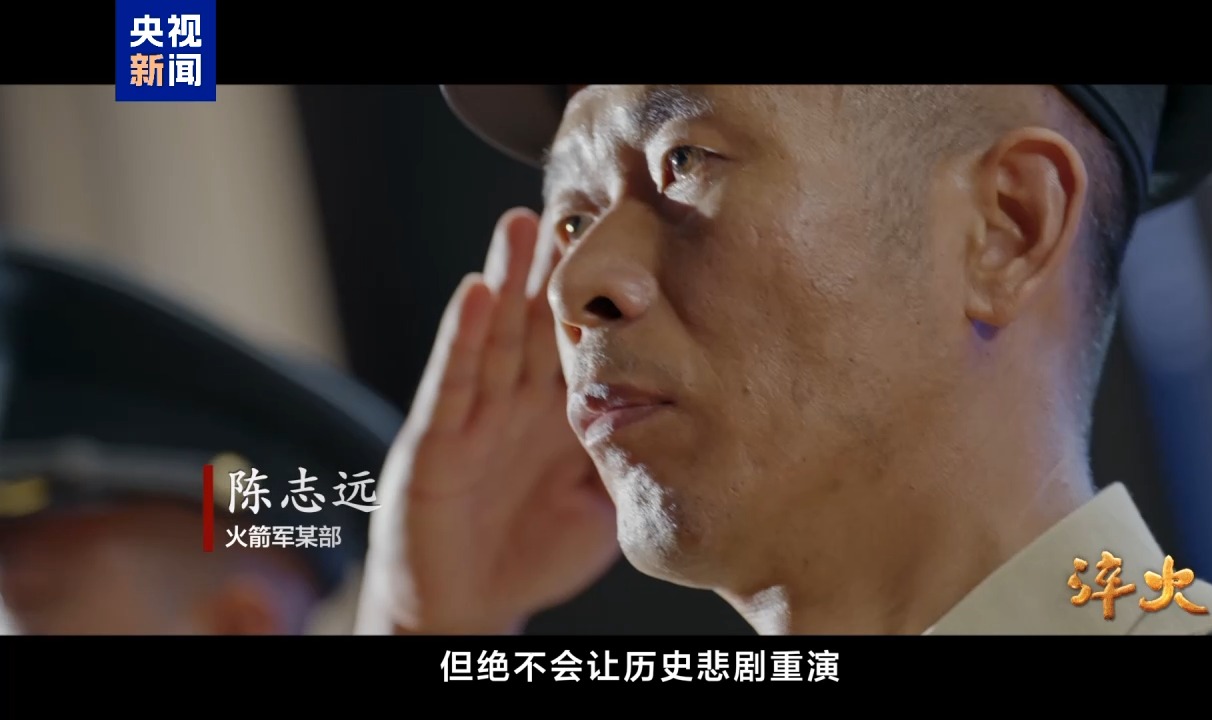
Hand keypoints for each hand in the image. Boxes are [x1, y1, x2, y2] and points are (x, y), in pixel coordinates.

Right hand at [357, 208, 617, 633]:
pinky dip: (463, 337)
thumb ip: (629, 459)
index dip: (601, 296)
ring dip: (507, 280)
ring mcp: (474, 418)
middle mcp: (516, 406)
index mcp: (557, 415)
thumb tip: (685, 424)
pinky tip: (477, 292)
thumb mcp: (601, 504)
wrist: (466, 609)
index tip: (630, 244)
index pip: (581, 343)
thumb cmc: (532, 554)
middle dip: (553, 266)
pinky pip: (454, 383)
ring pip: (494, 337)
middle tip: (576, 206)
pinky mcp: (436, 443)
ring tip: (523, 224)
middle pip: (537, 323)